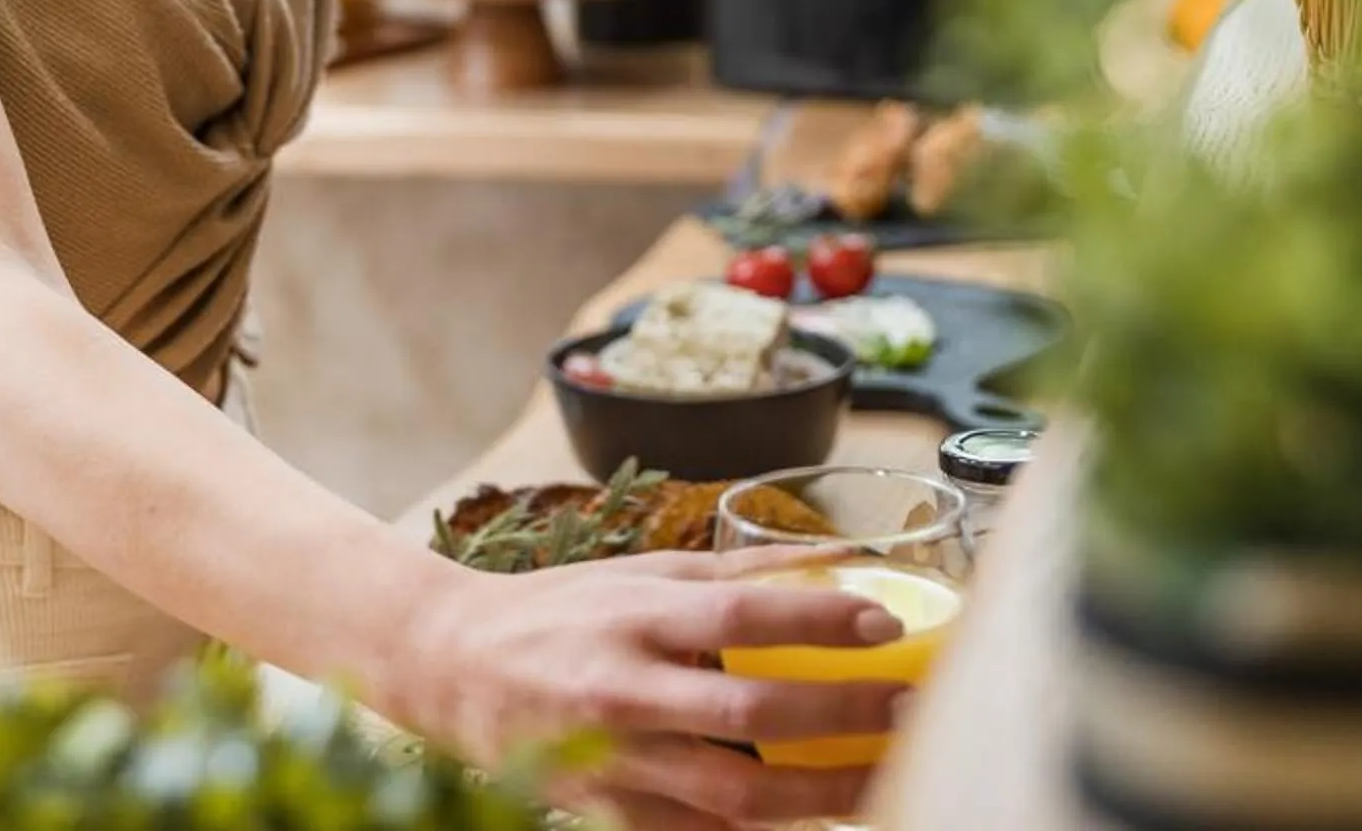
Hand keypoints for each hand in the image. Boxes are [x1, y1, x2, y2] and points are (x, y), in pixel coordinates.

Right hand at [379, 546, 910, 828]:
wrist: (452, 669)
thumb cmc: (560, 611)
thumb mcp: (640, 571)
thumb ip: (737, 571)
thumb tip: (840, 556)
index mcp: (633, 616)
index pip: (740, 615)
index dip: (818, 620)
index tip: (885, 622)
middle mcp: (623, 690)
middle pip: (750, 718)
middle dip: (841, 718)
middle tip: (909, 706)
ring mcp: (615, 763)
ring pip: (735, 799)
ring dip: (822, 796)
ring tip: (887, 777)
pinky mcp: (609, 815)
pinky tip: (813, 818)